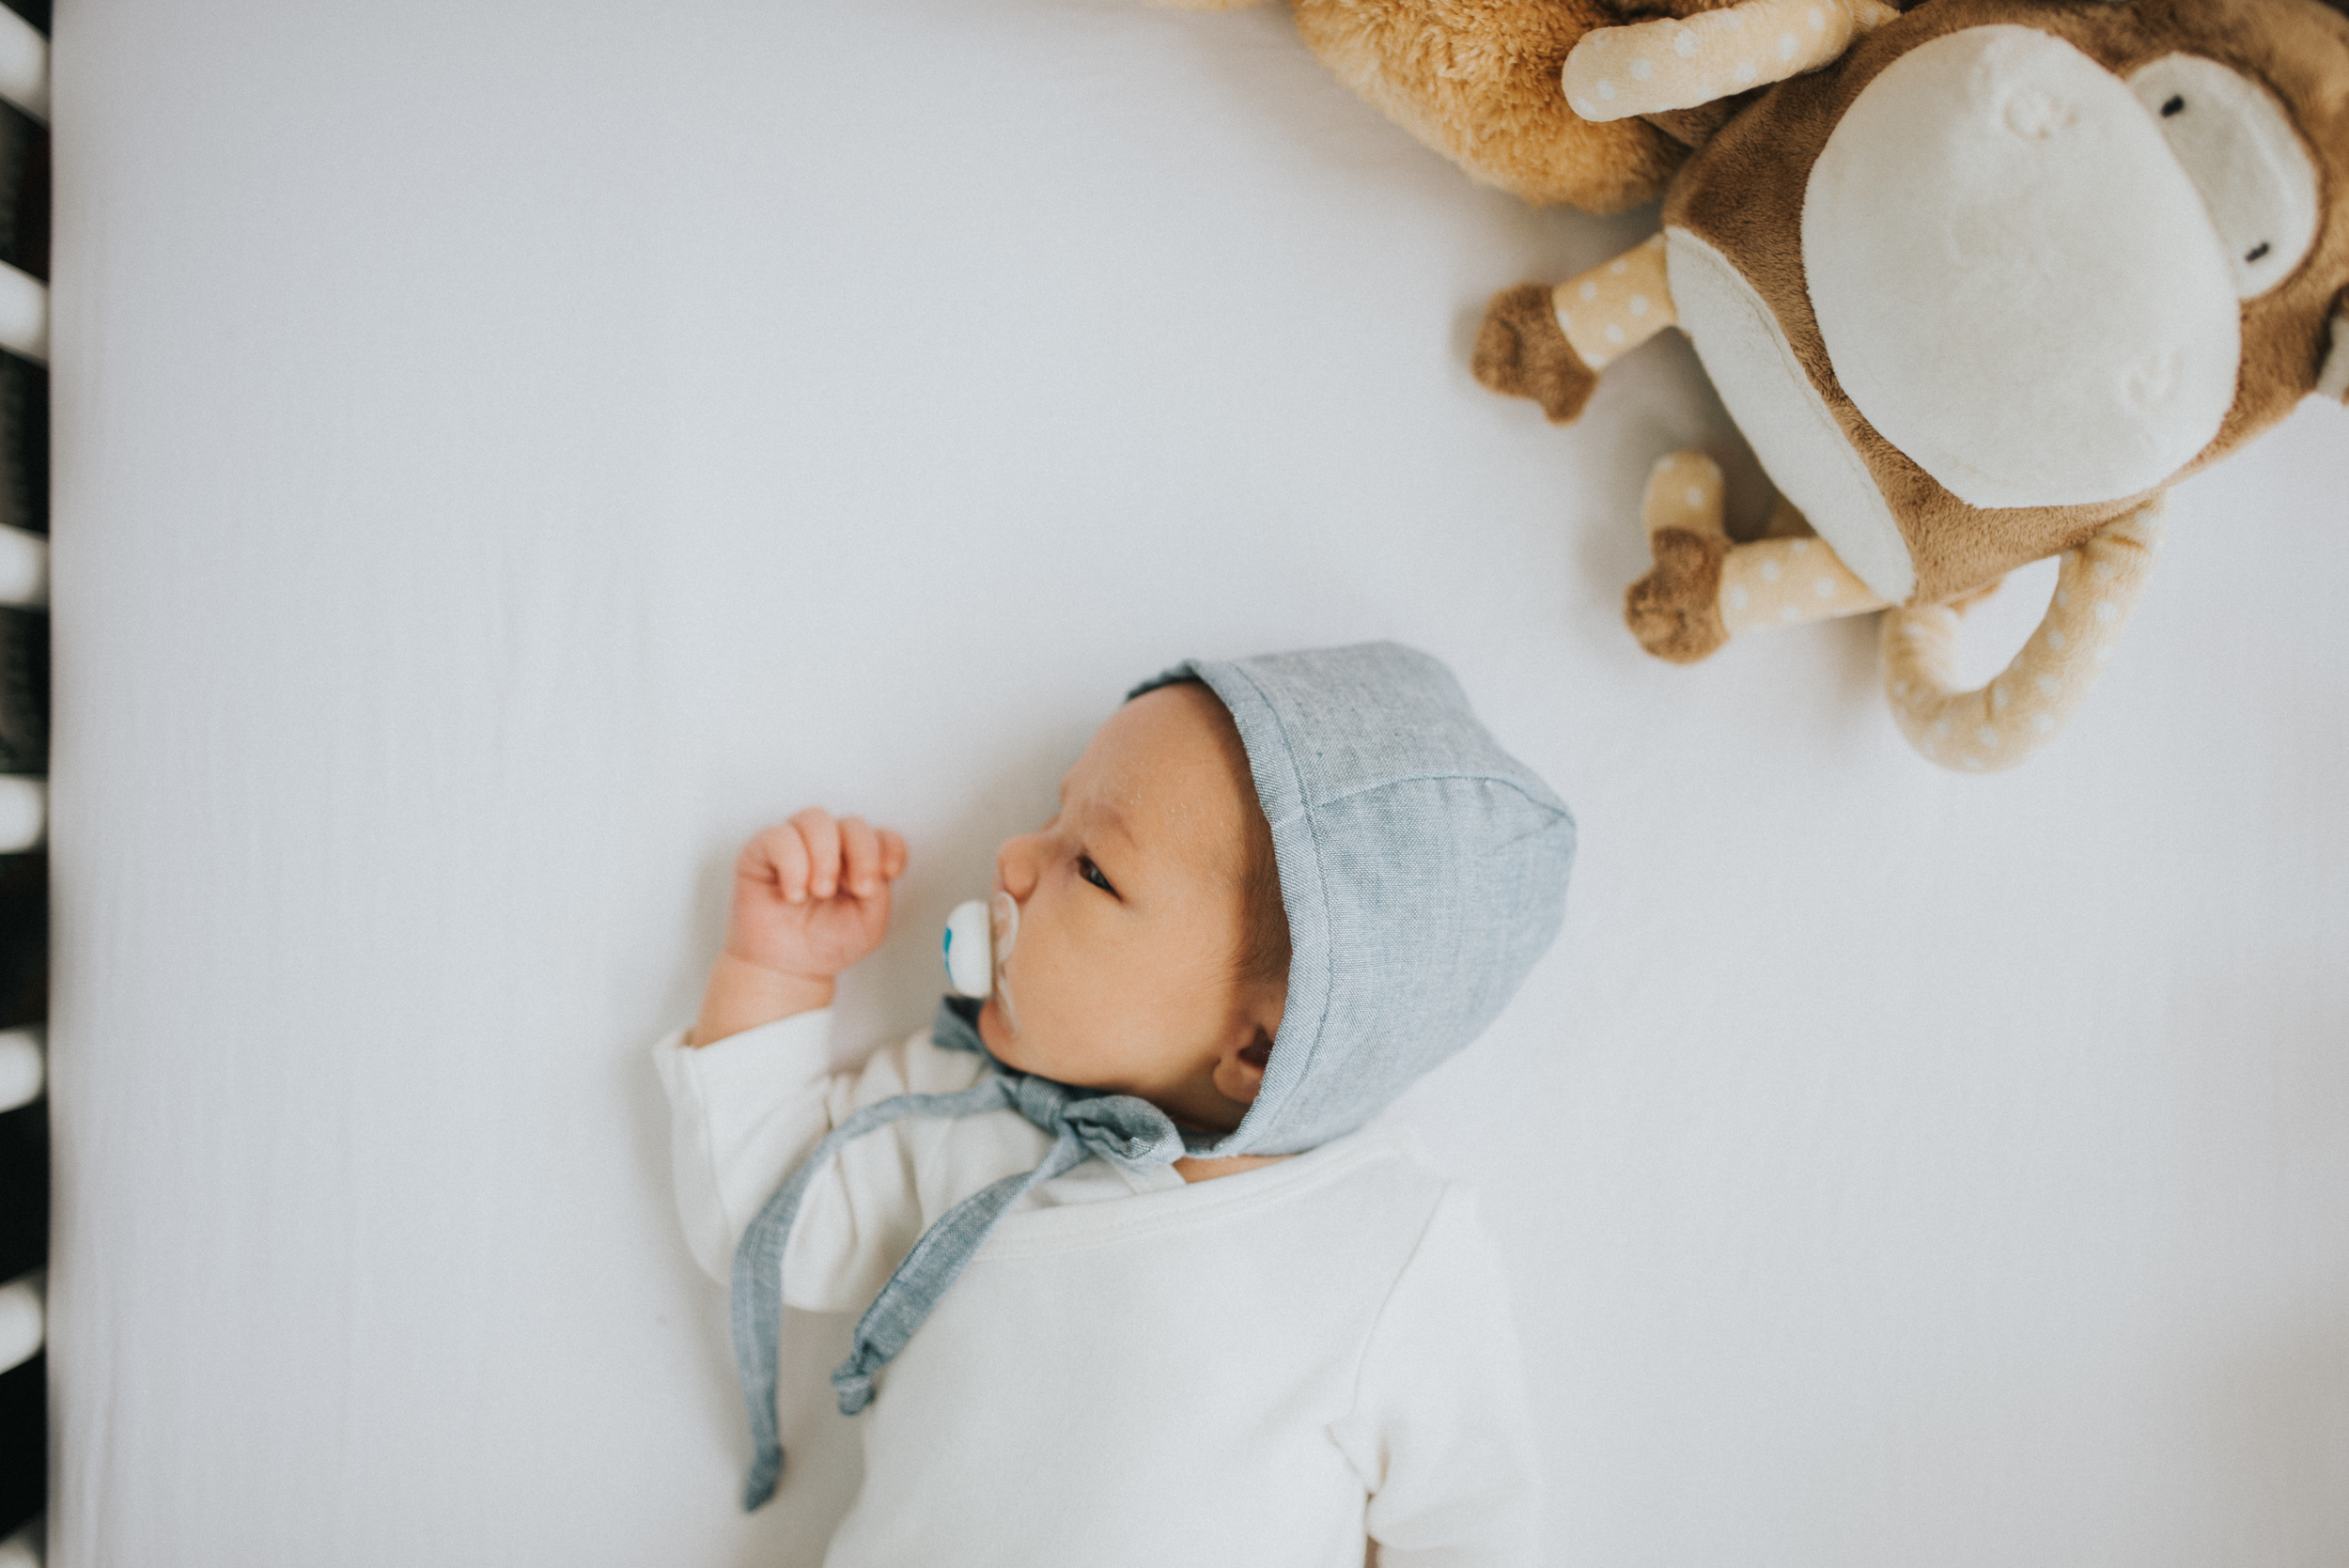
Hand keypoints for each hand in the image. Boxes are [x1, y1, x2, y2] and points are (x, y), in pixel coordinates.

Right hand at [690, 809, 908, 1044]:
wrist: (788, 970)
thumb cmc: (827, 943)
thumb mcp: (869, 922)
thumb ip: (879, 888)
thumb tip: (876, 863)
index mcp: (858, 859)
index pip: (881, 835)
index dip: (891, 847)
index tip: (890, 873)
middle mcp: (829, 846)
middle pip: (852, 823)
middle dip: (862, 854)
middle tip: (858, 890)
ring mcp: (795, 844)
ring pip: (816, 818)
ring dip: (825, 855)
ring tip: (820, 891)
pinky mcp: (761, 851)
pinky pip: (778, 836)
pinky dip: (792, 863)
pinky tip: (794, 894)